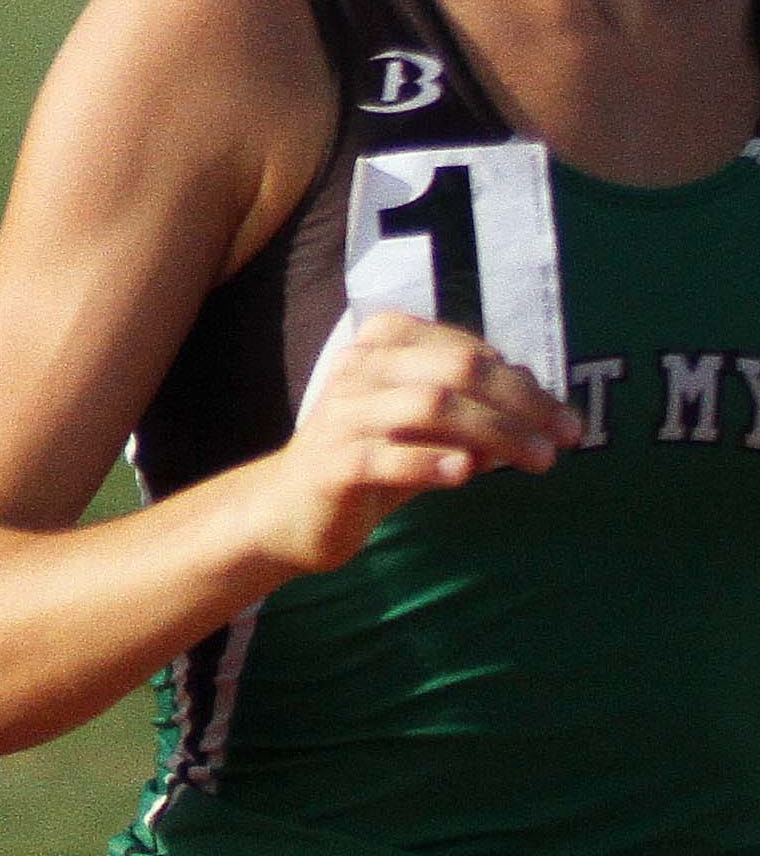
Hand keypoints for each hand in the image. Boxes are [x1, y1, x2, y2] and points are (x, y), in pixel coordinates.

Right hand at [256, 310, 578, 576]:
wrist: (289, 510)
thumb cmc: (371, 458)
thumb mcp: (425, 425)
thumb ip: (473, 404)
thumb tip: (536, 392)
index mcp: (380, 345)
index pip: (467, 350)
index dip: (524, 383)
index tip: (564, 421)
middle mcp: (357, 369)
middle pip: (456, 369)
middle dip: (523, 403)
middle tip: (566, 439)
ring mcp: (340, 416)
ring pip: (430, 406)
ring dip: (497, 432)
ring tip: (540, 461)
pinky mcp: (331, 465)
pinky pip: (386, 458)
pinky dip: (431, 462)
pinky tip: (466, 474)